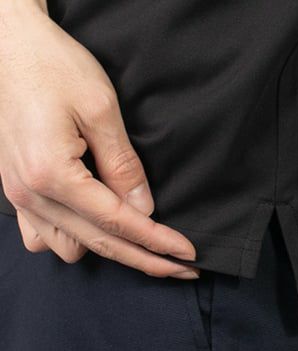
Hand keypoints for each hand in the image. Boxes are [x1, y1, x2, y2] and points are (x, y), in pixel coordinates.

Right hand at [0, 2, 198, 278]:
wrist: (6, 44)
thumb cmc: (52, 66)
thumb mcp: (100, 109)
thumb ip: (124, 166)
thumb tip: (144, 210)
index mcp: (52, 174)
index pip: (119, 223)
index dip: (158, 242)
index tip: (188, 256)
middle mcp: (31, 194)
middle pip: (101, 245)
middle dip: (146, 259)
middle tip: (181, 268)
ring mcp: (19, 196)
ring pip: (72, 248)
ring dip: (108, 247)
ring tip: (139, 236)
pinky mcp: (16, 191)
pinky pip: (44, 237)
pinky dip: (74, 238)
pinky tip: (93, 225)